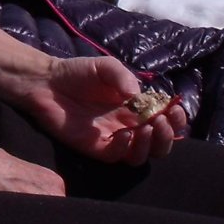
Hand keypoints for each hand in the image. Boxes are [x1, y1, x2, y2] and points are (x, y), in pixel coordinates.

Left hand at [19, 56, 187, 164]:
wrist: (47, 81)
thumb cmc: (78, 73)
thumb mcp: (106, 67)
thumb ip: (124, 77)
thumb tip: (140, 97)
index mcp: (136, 108)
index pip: (165, 120)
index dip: (176, 119)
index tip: (176, 109)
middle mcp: (129, 126)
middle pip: (159, 143)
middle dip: (168, 136)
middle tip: (162, 122)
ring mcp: (113, 138)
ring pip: (142, 155)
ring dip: (150, 145)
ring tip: (147, 128)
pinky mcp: (95, 147)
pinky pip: (117, 156)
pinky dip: (125, 148)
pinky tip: (124, 134)